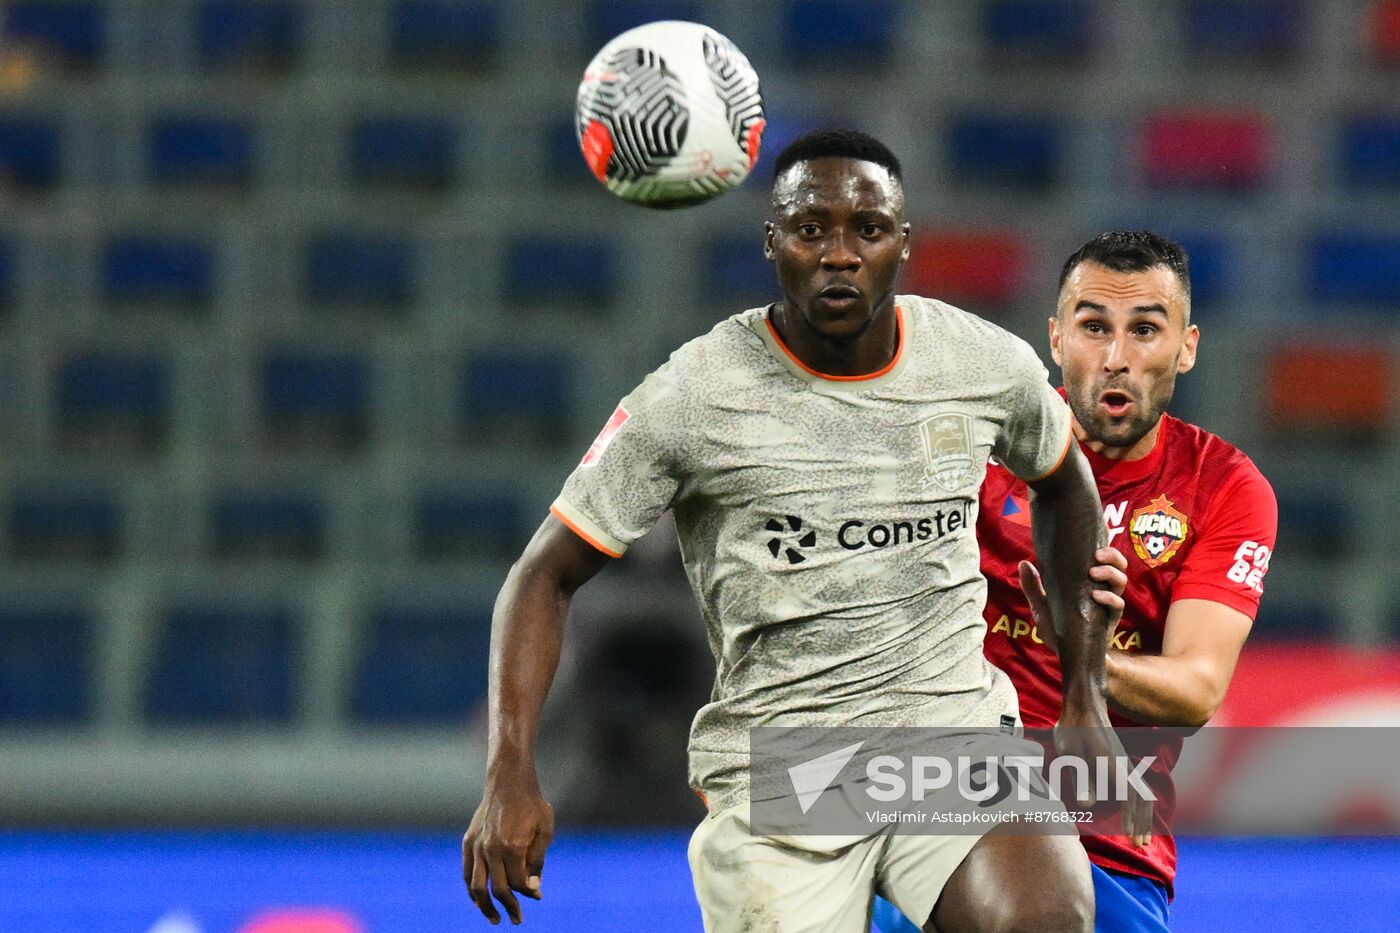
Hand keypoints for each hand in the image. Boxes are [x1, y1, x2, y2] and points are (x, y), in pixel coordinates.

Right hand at [463, 770, 554, 924]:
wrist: (508, 780)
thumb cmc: (532, 804)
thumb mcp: (545, 829)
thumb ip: (538, 860)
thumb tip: (533, 887)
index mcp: (512, 846)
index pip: (518, 883)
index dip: (529, 892)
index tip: (537, 895)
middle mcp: (491, 849)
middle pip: (497, 890)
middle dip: (508, 908)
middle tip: (517, 920)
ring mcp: (477, 846)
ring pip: (476, 887)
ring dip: (485, 907)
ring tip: (494, 918)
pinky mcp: (469, 841)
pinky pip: (467, 872)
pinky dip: (471, 890)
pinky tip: (478, 900)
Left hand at [1017, 546, 1126, 655]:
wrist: (1070, 659)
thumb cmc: (1058, 631)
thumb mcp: (1042, 607)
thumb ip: (1033, 587)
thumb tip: (1024, 563)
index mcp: (1087, 581)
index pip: (1101, 558)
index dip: (1104, 544)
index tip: (1101, 531)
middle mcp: (1101, 589)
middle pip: (1118, 565)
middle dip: (1112, 556)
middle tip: (1097, 554)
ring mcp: (1108, 604)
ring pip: (1121, 581)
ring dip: (1111, 573)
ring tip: (1094, 572)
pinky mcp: (1110, 620)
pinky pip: (1118, 605)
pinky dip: (1110, 598)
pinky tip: (1096, 595)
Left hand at [1055, 697, 1152, 845]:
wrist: (1083, 706)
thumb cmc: (1074, 729)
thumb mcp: (1070, 754)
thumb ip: (1079, 778)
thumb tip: (1088, 804)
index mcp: (1113, 766)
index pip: (1130, 798)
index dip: (1132, 819)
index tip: (1133, 838)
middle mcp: (1124, 766)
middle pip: (1142, 799)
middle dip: (1142, 823)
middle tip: (1140, 845)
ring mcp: (1124, 764)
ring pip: (1141, 793)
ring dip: (1142, 815)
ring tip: (1140, 834)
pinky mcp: (1120, 762)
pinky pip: (1135, 787)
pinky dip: (1138, 804)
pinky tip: (1133, 813)